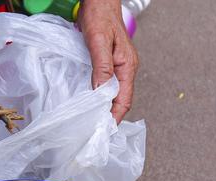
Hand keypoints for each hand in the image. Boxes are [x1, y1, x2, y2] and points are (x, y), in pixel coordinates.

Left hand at [77, 0, 138, 122]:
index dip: (115, 116)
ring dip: (103, 109)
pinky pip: (105, 85)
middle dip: (109, 117)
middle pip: (119, 99)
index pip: (124, 99)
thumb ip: (101, 66)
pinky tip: (87, 105)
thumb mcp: (99, 42)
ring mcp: (116, 67)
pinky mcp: (107, 65)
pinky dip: (98, 97)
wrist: (99, 2)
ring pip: (112, 94)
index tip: (104, 131)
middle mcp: (124, 69)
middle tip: (94, 133)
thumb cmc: (100, 18)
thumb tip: (100, 91)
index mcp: (127, 66)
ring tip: (91, 124)